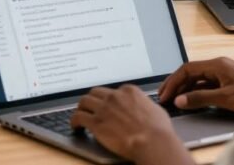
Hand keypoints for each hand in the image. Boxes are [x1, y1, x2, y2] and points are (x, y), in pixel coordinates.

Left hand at [70, 86, 192, 164]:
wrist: (153, 141)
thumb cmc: (158, 129)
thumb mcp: (155, 109)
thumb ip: (144, 104)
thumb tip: (143, 108)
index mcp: (128, 91)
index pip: (112, 91)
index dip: (108, 98)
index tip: (107, 104)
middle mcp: (114, 96)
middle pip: (95, 93)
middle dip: (92, 100)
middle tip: (90, 107)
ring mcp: (104, 108)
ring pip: (84, 102)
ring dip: (81, 108)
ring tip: (80, 115)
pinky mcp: (96, 123)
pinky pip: (78, 117)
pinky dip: (74, 121)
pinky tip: (75, 126)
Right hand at [158, 57, 233, 112]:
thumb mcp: (225, 98)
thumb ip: (200, 98)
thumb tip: (180, 100)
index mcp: (216, 64)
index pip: (186, 69)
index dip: (173, 82)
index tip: (165, 94)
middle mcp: (219, 65)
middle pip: (191, 73)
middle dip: (176, 84)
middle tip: (165, 97)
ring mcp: (225, 72)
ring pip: (199, 79)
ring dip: (187, 88)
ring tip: (176, 100)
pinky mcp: (230, 80)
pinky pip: (208, 83)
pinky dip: (198, 91)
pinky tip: (194, 100)